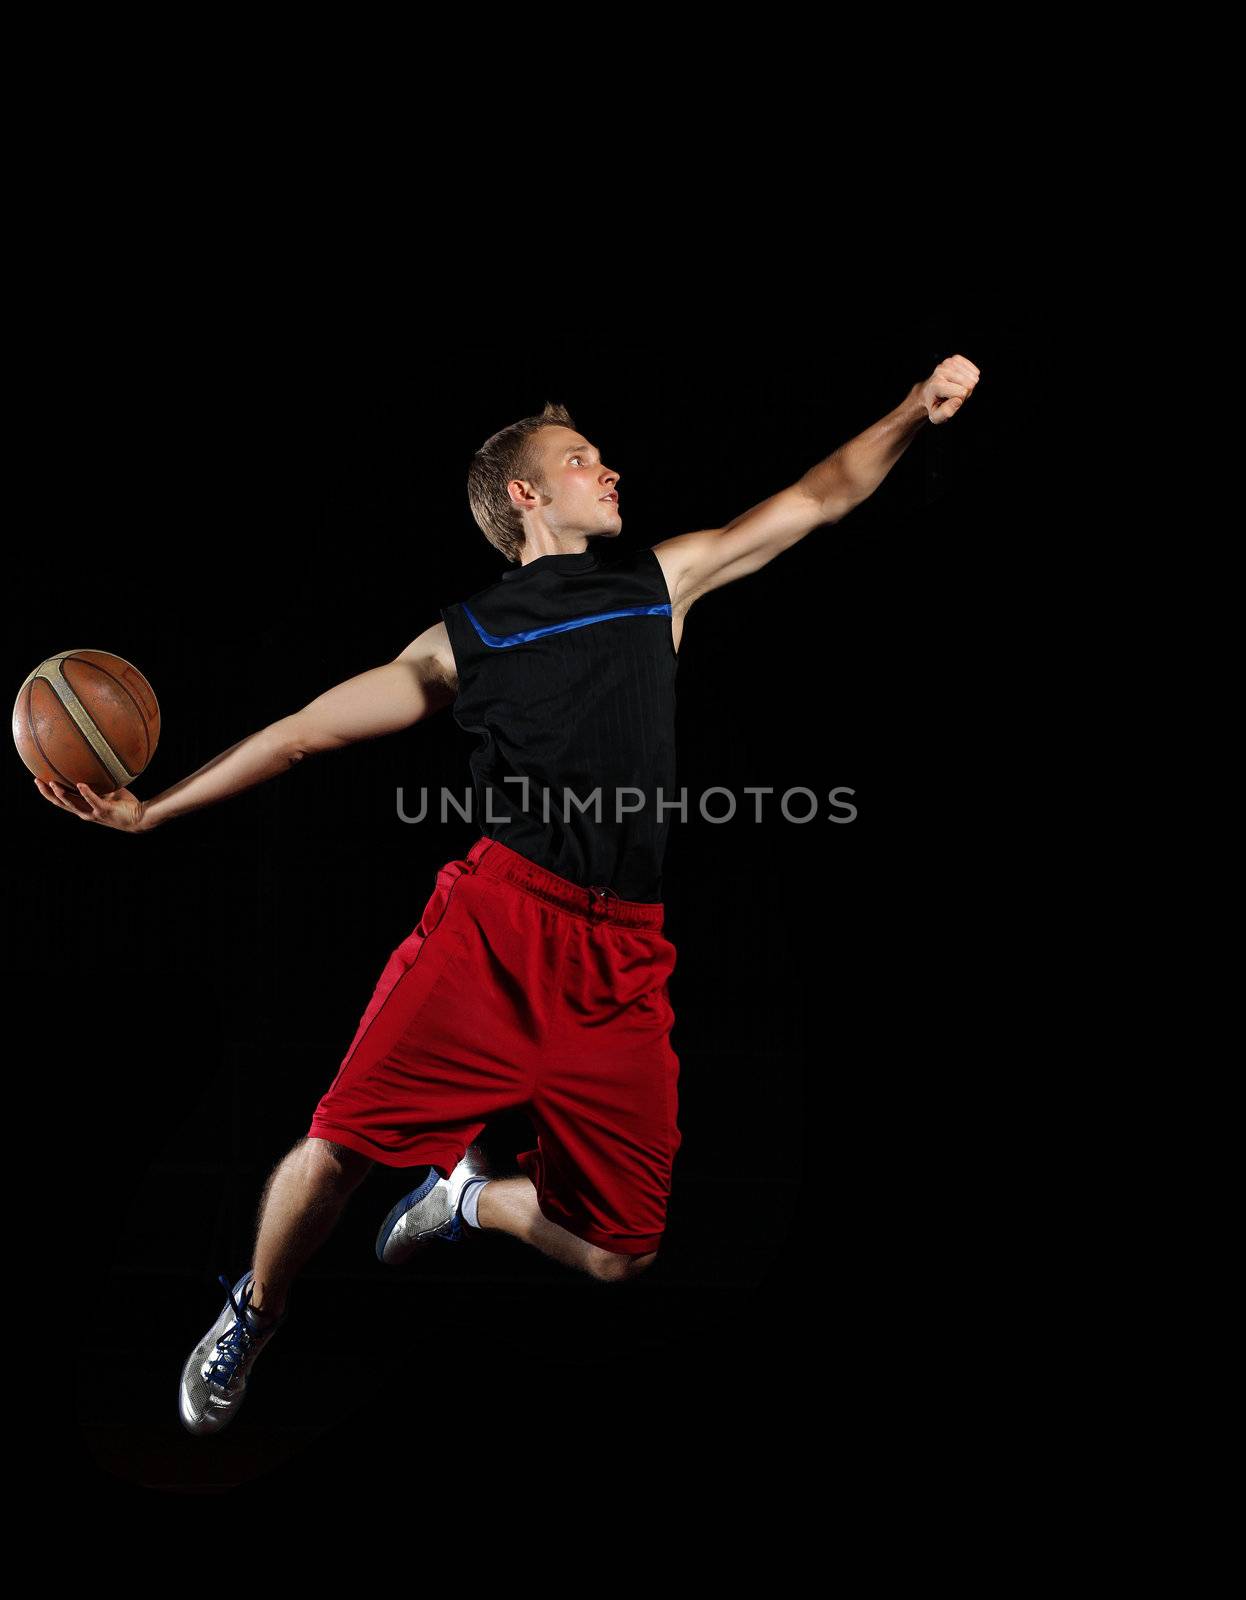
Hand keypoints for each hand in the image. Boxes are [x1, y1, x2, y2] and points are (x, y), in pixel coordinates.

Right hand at [34, 778, 148, 832]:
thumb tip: (95, 763)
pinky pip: (94, 801)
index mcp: (83, 808)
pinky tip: (80, 785)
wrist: (140, 818)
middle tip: (38, 780)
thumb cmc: (124, 804)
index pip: (61, 801)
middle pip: (60, 804)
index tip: (38, 780)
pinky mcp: (104, 811)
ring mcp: (93, 813)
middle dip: (48, 793)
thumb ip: (99, 782)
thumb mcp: (108, 791)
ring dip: (62, 794)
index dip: (48, 792)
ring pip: (72, 805)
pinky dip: (86, 793)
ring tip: (53, 783)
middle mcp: (85, 812)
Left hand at [919, 353, 980, 424]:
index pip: (962, 393)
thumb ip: (945, 412)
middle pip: (969, 384)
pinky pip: (973, 369)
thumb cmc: (935, 405)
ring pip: (973, 377)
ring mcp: (948, 363)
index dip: (961, 400)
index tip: (951, 401)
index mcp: (935, 385)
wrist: (929, 392)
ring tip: (957, 388)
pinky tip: (963, 381)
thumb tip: (957, 401)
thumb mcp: (936, 416)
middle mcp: (940, 371)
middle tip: (954, 395)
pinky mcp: (955, 359)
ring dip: (968, 385)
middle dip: (965, 393)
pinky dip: (971, 377)